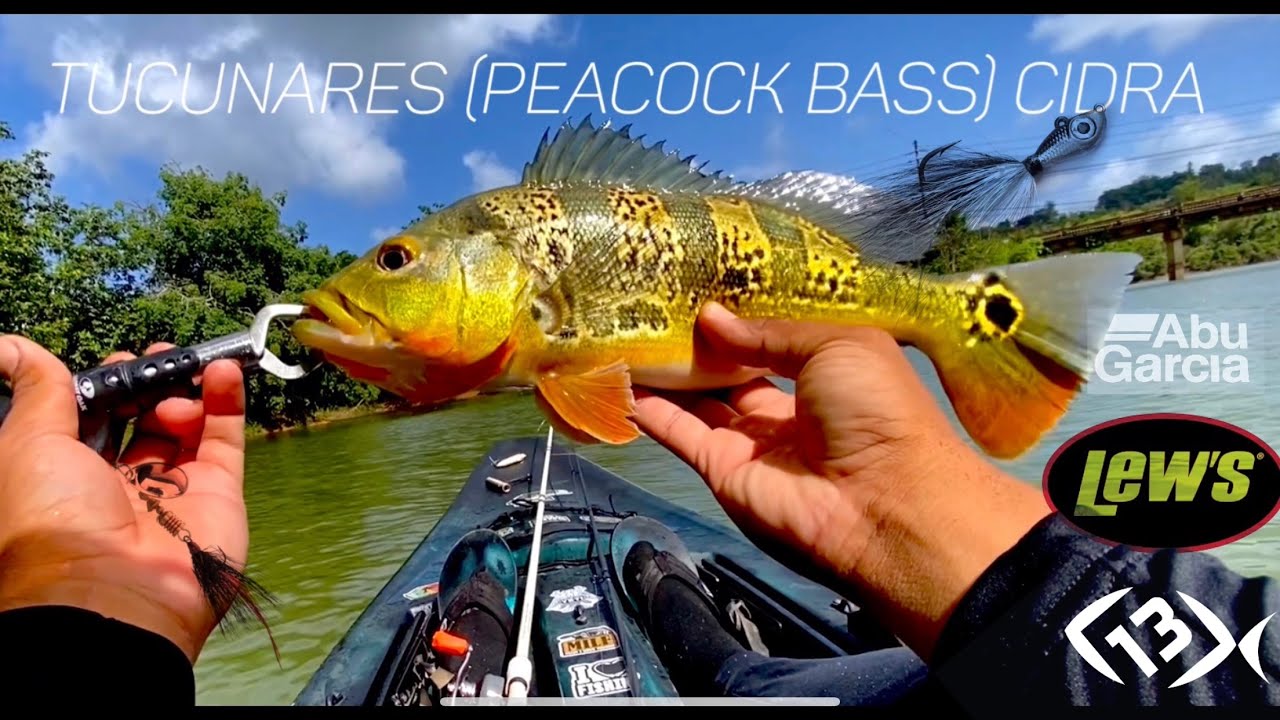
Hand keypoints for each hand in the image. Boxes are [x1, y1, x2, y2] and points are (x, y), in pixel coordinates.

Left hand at [0, 335, 248, 662]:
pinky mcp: (219, 492)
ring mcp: (174, 488)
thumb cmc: (54, 519)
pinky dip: (226, 401)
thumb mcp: (29, 442)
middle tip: (157, 357)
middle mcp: (120, 483)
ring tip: (184, 366)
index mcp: (68, 476)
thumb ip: (39, 390)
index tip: (115, 362)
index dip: (105, 385)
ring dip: (185, 387)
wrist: (113, 592)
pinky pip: (225, 439)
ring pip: (186, 424)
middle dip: (149, 381)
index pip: (93, 417)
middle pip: (142, 418)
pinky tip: (221, 371)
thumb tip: (12, 346)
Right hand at [633, 303, 1050, 659]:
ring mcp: (752, 443)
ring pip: (698, 400)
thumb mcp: (836, 346)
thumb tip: (711, 316)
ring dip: (666, 371)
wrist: (882, 505)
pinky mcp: (722, 470)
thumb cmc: (878, 411)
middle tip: (654, 302)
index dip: (741, 317)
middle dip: (698, 342)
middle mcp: (786, 409)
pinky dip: (649, 409)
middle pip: (731, 371)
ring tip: (625, 330)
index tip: (702, 283)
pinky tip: (620, 378)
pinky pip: (679, 433)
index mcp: (826, 375)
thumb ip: (769, 334)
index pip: (773, 342)